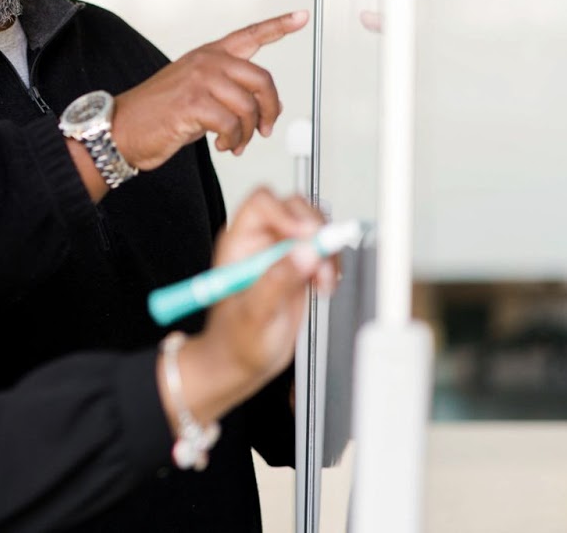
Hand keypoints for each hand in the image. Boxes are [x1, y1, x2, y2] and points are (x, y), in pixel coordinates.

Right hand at [113, 11, 306, 170]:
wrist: (122, 128)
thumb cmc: (159, 115)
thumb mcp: (201, 99)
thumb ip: (234, 96)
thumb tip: (272, 107)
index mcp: (208, 55)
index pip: (249, 35)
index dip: (278, 26)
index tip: (301, 17)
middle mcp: (206, 61)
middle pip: (261, 78)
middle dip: (270, 109)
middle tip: (264, 129)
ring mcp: (199, 80)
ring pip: (248, 106)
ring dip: (247, 133)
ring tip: (234, 143)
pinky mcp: (193, 102)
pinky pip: (232, 125)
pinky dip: (232, 141)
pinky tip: (222, 145)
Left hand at [161, 189, 334, 424]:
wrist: (241, 364)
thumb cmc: (234, 341)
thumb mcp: (255, 313)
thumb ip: (277, 281)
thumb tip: (303, 253)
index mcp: (239, 243)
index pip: (261, 204)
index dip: (285, 211)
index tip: (304, 235)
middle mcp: (260, 243)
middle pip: (294, 208)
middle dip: (314, 230)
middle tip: (322, 256)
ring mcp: (281, 255)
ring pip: (314, 229)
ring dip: (327, 251)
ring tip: (323, 281)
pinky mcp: (299, 270)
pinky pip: (323, 252)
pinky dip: (332, 266)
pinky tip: (325, 287)